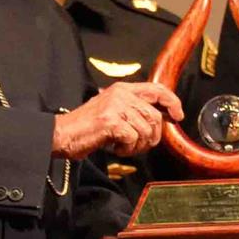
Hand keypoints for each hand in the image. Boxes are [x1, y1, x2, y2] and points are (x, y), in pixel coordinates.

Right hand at [52, 82, 183, 158]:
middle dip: (153, 137)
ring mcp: (116, 106)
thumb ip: (135, 111)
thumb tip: (162, 119)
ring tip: (123, 146)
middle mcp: (121, 94)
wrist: (61, 135)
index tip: (178, 116)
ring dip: (138, 146)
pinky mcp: (111, 121)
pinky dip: (127, 149)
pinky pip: (133, 139)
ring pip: (146, 130)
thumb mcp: (113, 111)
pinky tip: (115, 148)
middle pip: (155, 117)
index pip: (157, 90)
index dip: (172, 102)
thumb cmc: (87, 128)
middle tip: (139, 146)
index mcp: (122, 89)